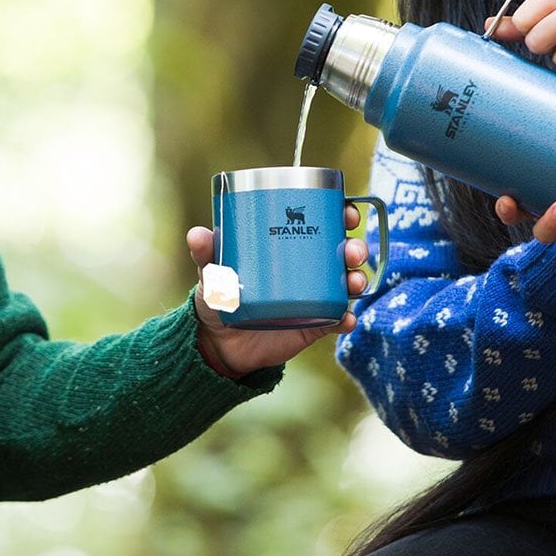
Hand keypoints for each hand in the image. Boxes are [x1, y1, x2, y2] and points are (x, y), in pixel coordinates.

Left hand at [187, 206, 367, 377]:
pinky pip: (338, 320)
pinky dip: (346, 319)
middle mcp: (308, 269)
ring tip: (354, 282)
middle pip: (342, 252)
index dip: (341, 215)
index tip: (347, 212)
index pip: (322, 224)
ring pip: (347, 283)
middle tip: (352, 250)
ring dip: (358, 279)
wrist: (219, 343)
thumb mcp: (211, 274)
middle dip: (356, 247)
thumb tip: (197, 235)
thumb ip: (206, 255)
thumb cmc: (219, 297)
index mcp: (290, 247)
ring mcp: (315, 298)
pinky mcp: (315, 326)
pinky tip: (346, 319)